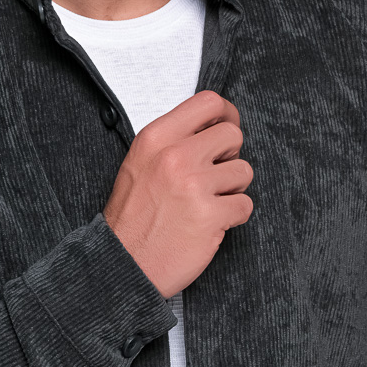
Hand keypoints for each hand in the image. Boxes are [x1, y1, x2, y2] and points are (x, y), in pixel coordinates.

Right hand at [103, 90, 253, 297]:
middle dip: (229, 157)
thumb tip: (217, 124)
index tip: (225, 131)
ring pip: (243, 171)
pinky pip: (245, 205)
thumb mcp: (141, 163)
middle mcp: (175, 156)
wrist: (122, 263)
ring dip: (232, 189)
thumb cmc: (132, 216)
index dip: (226, 116)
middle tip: (212, 177)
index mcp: (156, 138)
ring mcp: (193, 186)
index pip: (209, 102)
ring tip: (206, 204)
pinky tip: (210, 223)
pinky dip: (233, 216)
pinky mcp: (210, 217)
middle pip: (233, 135)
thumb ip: (175, 140)